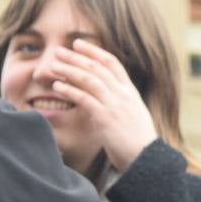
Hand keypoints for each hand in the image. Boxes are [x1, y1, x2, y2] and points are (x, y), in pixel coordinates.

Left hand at [50, 39, 156, 171]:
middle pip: (97, 68)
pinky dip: (69, 90)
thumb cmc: (138, 141)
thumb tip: (105, 99)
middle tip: (58, 50)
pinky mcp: (105, 117)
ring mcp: (115, 104)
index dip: (94, 51)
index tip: (78, 44)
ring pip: (89, 79)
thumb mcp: (133, 116)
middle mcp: (123, 94)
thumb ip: (120, 104)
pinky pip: (84, 98)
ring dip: (69, 70)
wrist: (147, 158)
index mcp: (130, 92)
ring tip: (52, 65)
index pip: (112, 63)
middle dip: (76, 57)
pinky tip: (57, 86)